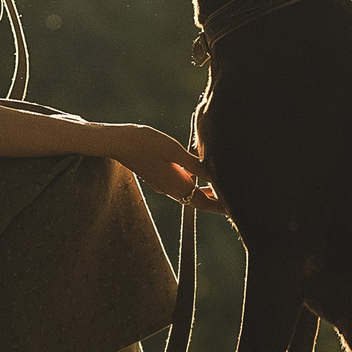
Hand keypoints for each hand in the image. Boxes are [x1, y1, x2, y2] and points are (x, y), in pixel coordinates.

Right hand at [98, 124, 226, 211]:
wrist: (117, 142)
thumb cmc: (145, 142)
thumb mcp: (173, 150)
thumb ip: (194, 164)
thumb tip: (214, 176)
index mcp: (176, 184)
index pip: (204, 202)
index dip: (220, 206)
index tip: (234, 209)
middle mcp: (170, 189)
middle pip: (197, 201)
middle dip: (214, 202)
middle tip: (232, 201)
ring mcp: (162, 185)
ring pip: (188, 195)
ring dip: (204, 194)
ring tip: (219, 189)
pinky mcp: (156, 178)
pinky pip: (179, 187)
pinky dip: (193, 186)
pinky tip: (197, 175)